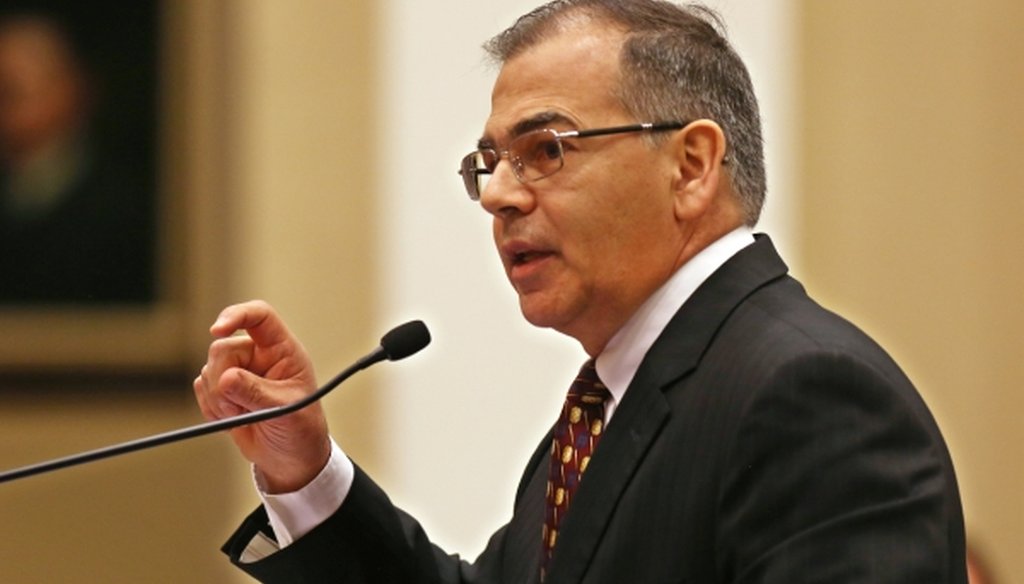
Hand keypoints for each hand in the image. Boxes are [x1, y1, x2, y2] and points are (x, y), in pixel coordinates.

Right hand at [193, 300, 330, 492]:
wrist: (290, 457)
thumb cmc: (301, 428)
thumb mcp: (287, 411)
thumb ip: (257, 393)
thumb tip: (226, 380)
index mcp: (282, 350)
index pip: (259, 316)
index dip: (236, 315)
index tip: (216, 331)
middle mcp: (258, 355)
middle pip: (221, 350)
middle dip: (223, 383)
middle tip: (240, 410)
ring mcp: (238, 371)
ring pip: (208, 371)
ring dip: (219, 401)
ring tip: (245, 417)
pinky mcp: (221, 389)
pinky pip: (200, 389)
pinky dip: (211, 409)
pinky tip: (234, 420)